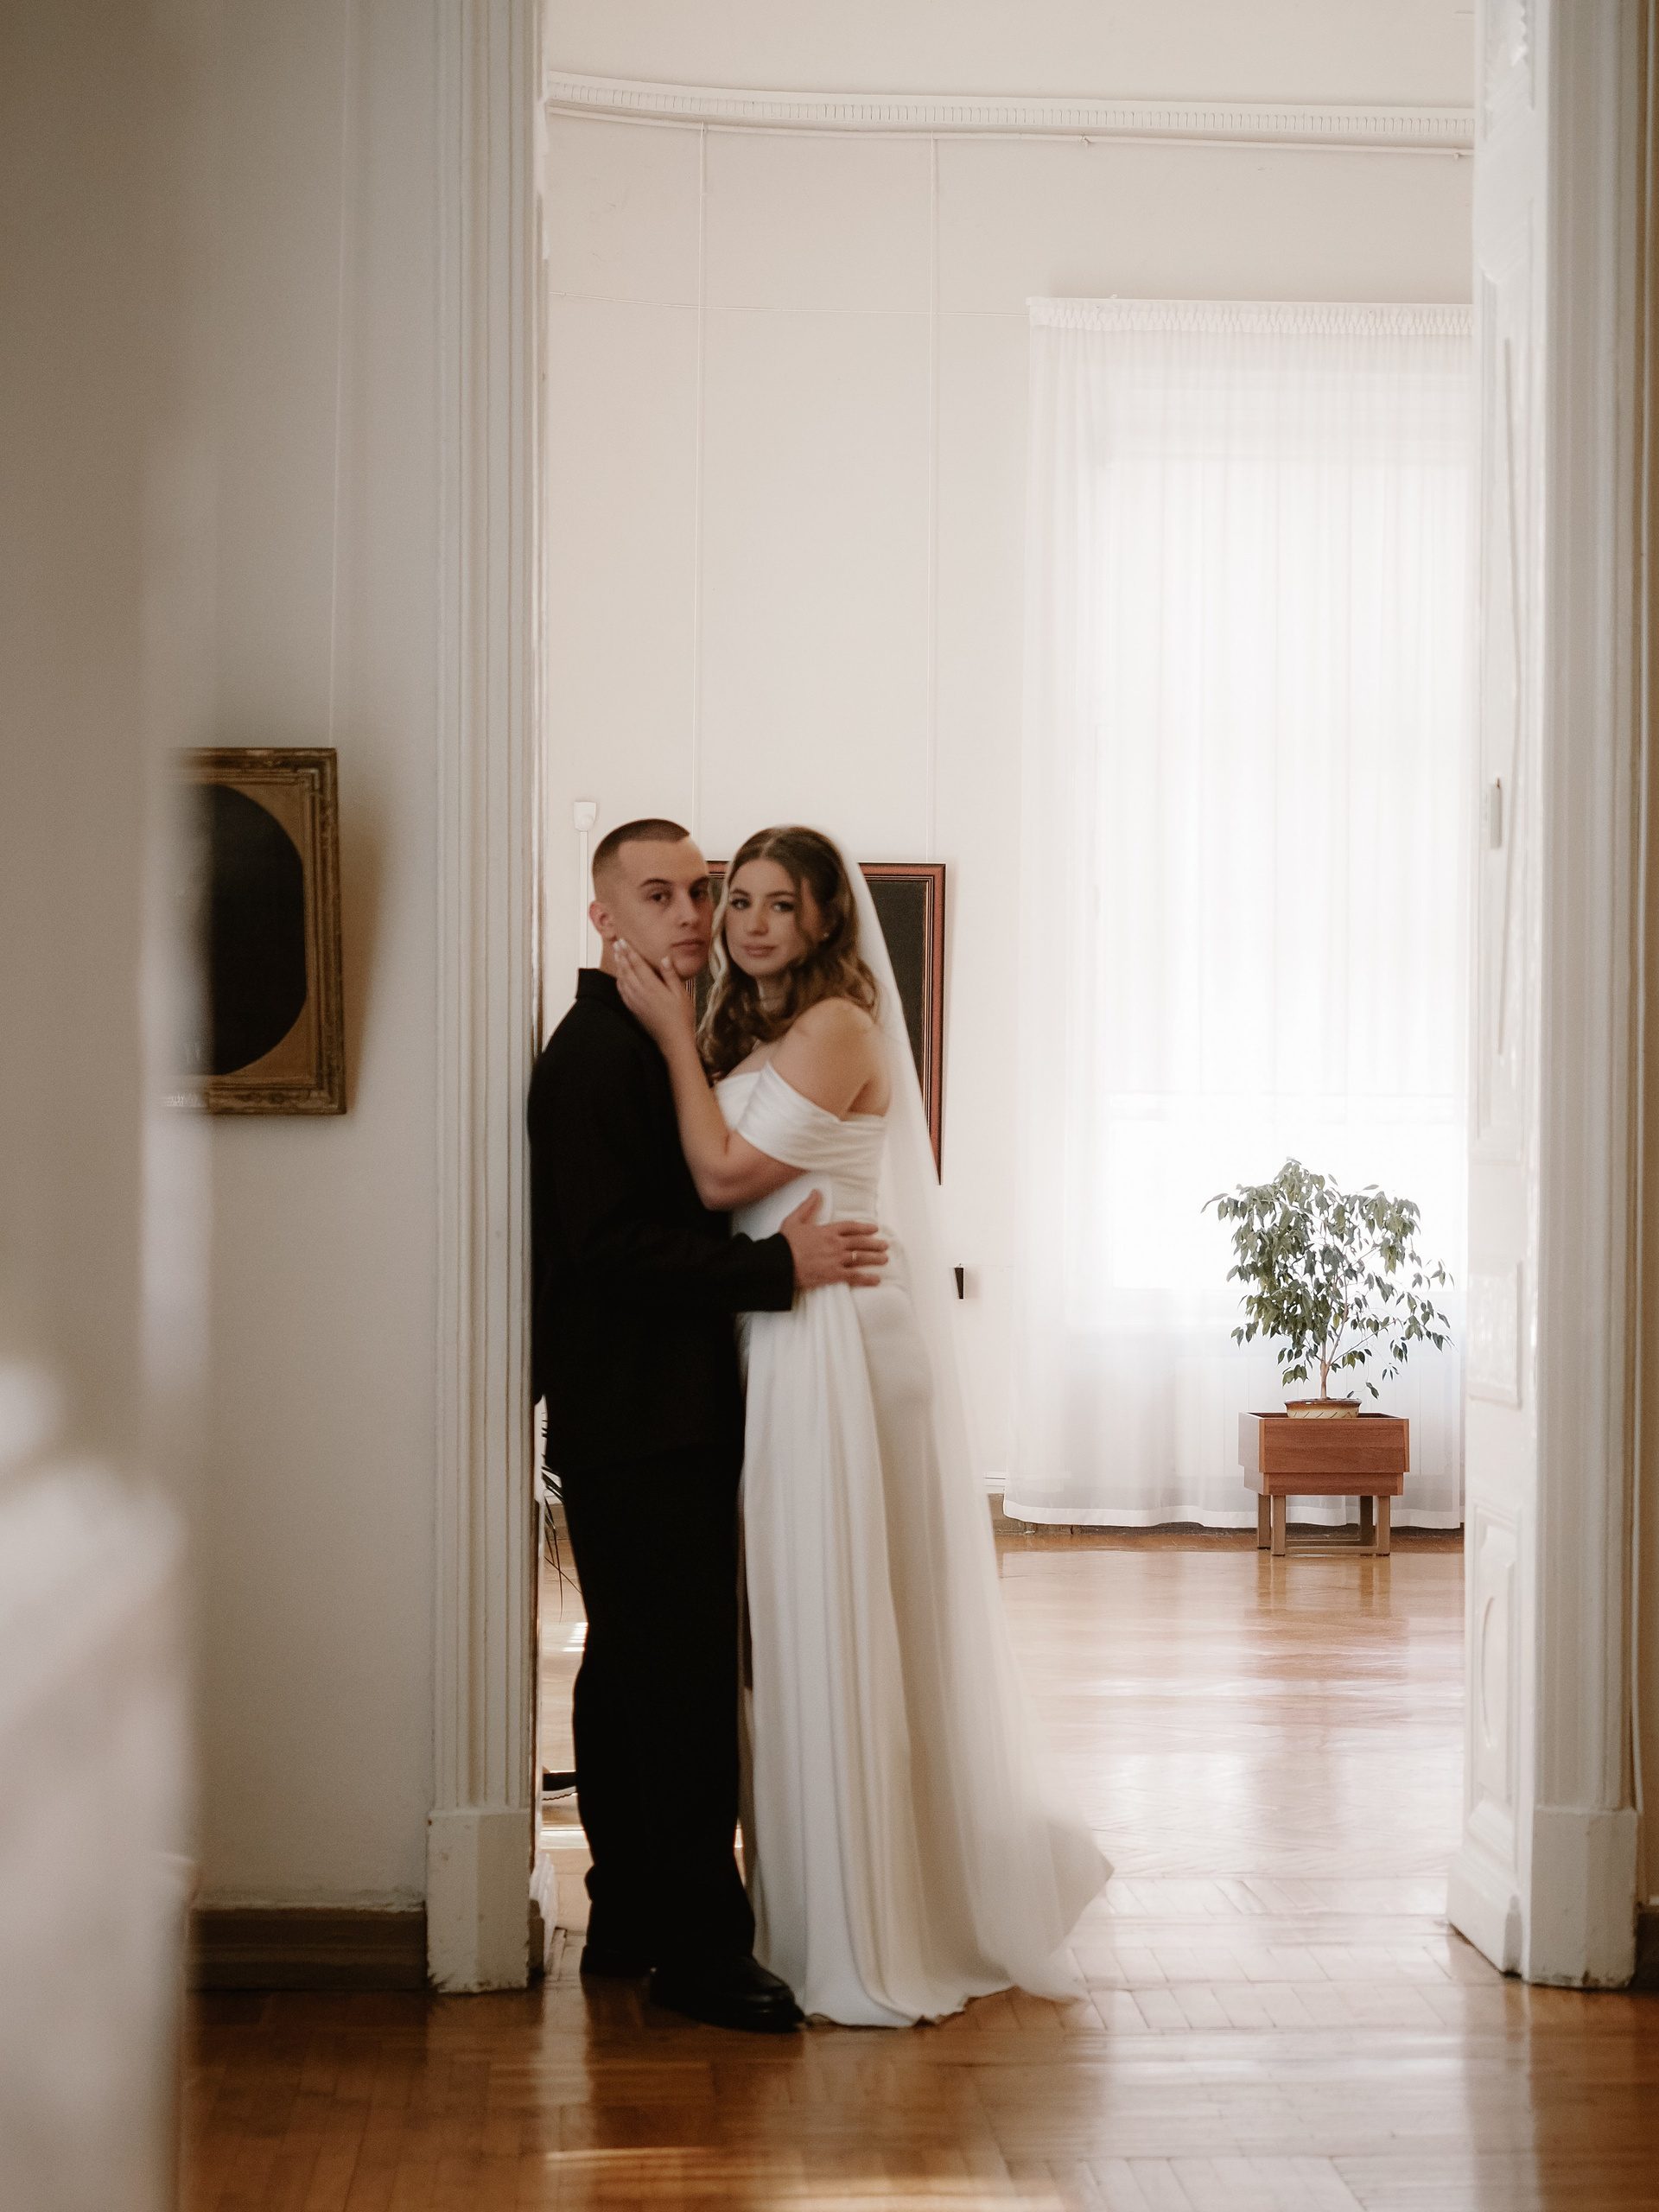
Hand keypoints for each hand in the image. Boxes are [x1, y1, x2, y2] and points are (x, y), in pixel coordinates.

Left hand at [614, 937, 696, 1051]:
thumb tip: (665, 958)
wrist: (673, 1040)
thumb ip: (671, 975)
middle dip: (621, 955)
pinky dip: (619, 980)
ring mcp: (635, 1002)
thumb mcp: (681, 993)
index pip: (637, 964)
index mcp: (652, 987)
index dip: (630, 951)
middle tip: (616, 943)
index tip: (624, 941)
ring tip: (617, 955)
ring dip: (619, 966)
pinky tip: (620, 976)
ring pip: (623, 979)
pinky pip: (622, 991)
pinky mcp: (634, 1009)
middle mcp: (640, 993)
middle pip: (627, 969)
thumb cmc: (681, 1017)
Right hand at [780, 1189, 887, 1289]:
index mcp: (827, 1230)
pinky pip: (855, 1276)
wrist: (779, 1263)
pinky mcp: (834, 1275)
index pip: (851, 1227)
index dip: (864, 1227)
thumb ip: (807, 1206)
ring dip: (875, 1258)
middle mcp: (835, 1244)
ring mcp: (836, 1259)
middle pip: (860, 1242)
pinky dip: (867, 1278)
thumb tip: (816, 1192)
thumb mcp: (794, 1220)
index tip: (874, 1228)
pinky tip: (876, 1279)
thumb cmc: (785, 1243)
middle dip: (875, 1243)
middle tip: (885, 1245)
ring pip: (861, 1258)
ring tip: (885, 1259)